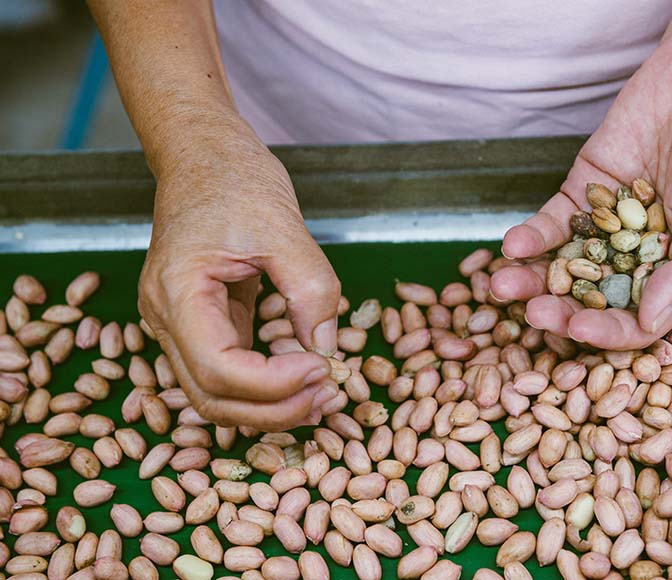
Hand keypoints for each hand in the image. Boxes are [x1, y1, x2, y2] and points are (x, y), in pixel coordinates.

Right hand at [139, 129, 340, 430]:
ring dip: (268, 406)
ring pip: (215, 395)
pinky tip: (303, 378)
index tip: (324, 369)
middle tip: (328, 395)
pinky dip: (264, 386)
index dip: (274, 385)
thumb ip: (311, 290)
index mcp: (178, 292)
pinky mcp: (201, 322)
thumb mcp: (285, 228)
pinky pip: (227, 372)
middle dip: (273, 410)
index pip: (218, 370)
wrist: (203, 153)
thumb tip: (329, 351)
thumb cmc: (233, 178)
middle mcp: (167, 317)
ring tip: (321, 394)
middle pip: (211, 398)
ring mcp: (179, 323)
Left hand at [492, 34, 671, 349]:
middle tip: (535, 315)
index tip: (579, 332)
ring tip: (504, 287)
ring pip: (565, 264)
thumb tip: (652, 322)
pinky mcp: (584, 191)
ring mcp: (608, 224)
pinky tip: (513, 246)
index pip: (640, 318)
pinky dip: (532, 236)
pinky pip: (553, 222)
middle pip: (594, 298)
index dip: (610, 332)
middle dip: (562, 310)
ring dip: (534, 280)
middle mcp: (641, 254)